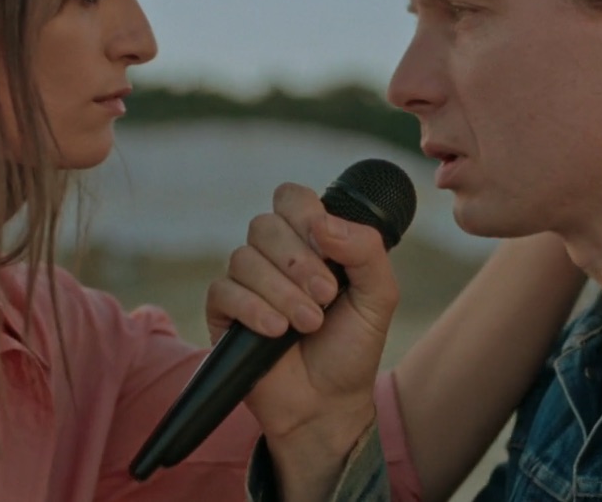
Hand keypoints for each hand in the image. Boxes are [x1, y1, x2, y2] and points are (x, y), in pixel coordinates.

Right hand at [205, 182, 398, 497]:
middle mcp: (274, 254)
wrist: (328, 403)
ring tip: (309, 324)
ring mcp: (246, 281)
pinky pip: (223, 290)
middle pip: (265, 224)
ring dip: (282, 292)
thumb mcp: (379, 296)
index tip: (328, 246)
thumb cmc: (352, 347)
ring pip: (244, 258)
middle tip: (326, 297)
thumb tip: (324, 222)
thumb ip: (365, 250)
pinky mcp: (223, 312)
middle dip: (299, 261)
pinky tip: (277, 332)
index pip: (292, 198)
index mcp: (310, 241)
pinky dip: (254, 309)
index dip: (305, 213)